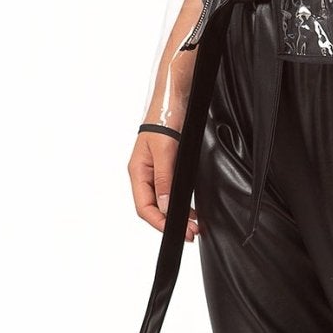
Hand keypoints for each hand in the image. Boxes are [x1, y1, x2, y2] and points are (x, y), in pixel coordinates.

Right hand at [128, 126, 199, 241]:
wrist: (174, 99)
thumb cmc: (165, 119)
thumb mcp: (164, 151)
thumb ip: (163, 180)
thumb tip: (164, 207)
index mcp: (138, 172)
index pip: (144, 207)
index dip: (160, 223)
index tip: (178, 231)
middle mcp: (144, 175)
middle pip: (153, 209)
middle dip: (171, 224)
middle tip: (191, 233)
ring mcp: (155, 172)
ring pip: (163, 202)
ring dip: (177, 215)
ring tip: (194, 226)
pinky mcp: (167, 168)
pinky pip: (170, 192)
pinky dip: (181, 204)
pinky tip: (191, 210)